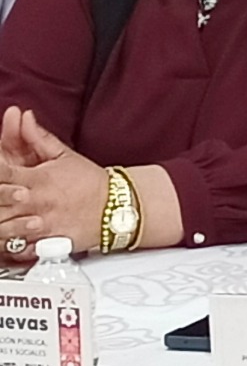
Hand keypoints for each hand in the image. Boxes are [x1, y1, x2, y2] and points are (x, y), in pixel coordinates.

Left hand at [0, 107, 106, 257]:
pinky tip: (8, 238)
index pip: (1, 173)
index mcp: (38, 179)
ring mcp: (40, 225)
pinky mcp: (46, 244)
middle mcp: (36, 202)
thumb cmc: (90, 182)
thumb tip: (23, 116)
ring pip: (4, 228)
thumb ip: (38, 137)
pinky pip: (18, 248)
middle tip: (1, 197)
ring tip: (3, 216)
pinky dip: (9, 245)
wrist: (117, 207)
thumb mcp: (65, 155)